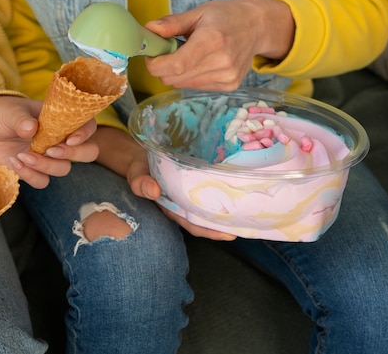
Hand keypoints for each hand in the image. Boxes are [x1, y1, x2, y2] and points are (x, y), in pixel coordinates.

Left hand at [0, 95, 98, 187]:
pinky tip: (13, 162)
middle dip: (73, 154)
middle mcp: (59, 139)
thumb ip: (21, 119)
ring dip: (46, 165)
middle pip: (87, 152)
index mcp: (60, 120)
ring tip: (23, 155)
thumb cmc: (0, 113)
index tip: (70, 139)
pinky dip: (30, 175)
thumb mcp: (9, 111)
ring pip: (64, 169)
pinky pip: (42, 181)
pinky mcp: (34, 171)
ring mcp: (48, 157)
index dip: (85, 133)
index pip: (87, 125)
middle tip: (51, 151)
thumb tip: (31, 127)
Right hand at [95, 127, 236, 240]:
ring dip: (229, 205)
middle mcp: (185, 202)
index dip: (210, 231)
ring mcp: (192, 191)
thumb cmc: (140, 168)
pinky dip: (224, 186)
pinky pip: (213, 185)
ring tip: (250, 206)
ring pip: (213, 202)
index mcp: (172, 207)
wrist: (142, 153)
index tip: (228, 235)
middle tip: (249, 222)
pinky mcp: (198, 177)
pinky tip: (239, 182)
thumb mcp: (136, 175)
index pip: (194, 224)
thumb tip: (153, 191)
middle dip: (227, 221)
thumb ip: (141, 183)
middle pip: (209, 217)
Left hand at [144, 0, 294, 90]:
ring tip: (190, 54)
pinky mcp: (229, 85)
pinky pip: (196, 87)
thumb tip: (149, 30)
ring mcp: (227, 77)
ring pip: (182, 85)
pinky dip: (191, 77)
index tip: (151, 55)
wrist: (257, 26)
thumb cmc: (226, 16)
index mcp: (211, 40)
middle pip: (174, 79)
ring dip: (177, 72)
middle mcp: (221, 62)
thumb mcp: (199, 12)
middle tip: (168, 52)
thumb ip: (172, 24)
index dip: (155, 64)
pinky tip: (202, 62)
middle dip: (163, 68)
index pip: (175, 65)